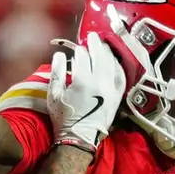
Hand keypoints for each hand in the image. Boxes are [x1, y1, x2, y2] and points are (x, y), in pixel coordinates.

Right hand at [47, 33, 125, 152]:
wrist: (79, 137)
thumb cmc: (64, 117)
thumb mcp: (53, 95)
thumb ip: (56, 73)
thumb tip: (59, 55)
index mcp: (83, 81)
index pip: (83, 57)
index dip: (79, 50)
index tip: (77, 49)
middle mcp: (99, 82)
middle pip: (100, 56)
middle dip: (96, 44)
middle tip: (93, 36)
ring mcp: (110, 89)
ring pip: (112, 64)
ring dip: (107, 52)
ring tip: (103, 45)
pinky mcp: (117, 96)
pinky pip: (121, 76)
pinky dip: (118, 66)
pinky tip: (114, 61)